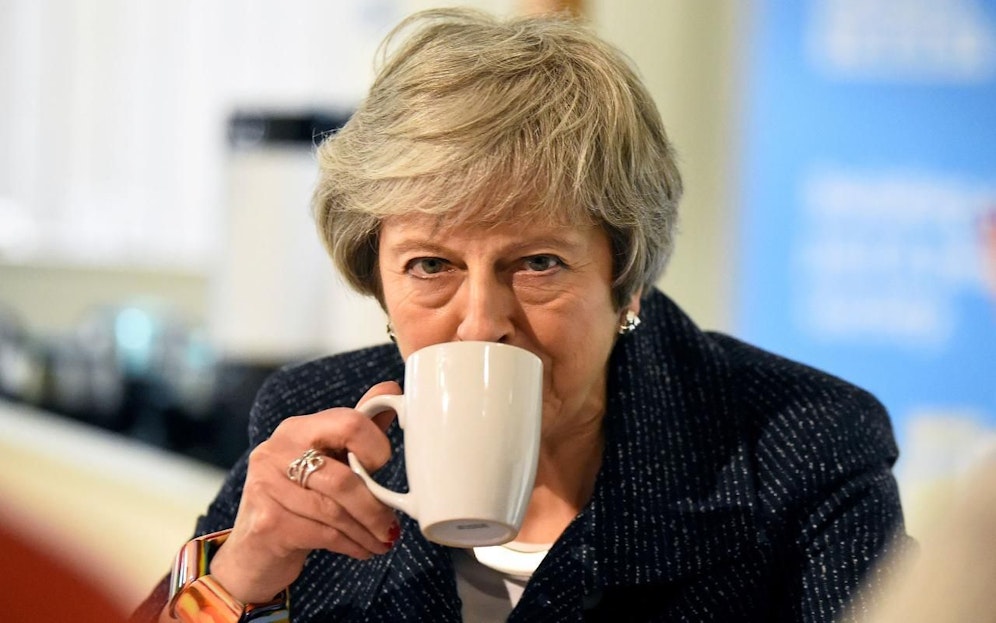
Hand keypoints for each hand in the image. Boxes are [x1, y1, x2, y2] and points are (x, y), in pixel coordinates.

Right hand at [207, 381, 401, 603]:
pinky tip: (363, 550)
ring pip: (334, 511)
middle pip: (342, 477)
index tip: (384, 469)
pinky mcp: (267, 523)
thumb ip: (358, 427)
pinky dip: (351, 545)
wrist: (254, 550)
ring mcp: (266, 487)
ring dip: (366, 531)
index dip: (376, 447)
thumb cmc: (299, 498)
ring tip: (382, 541)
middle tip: (392, 524)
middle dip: (374, 506)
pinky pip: (323, 534)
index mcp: (296, 429)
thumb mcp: (328, 458)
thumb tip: (391, 390)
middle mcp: (276, 451)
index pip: (348, 422)